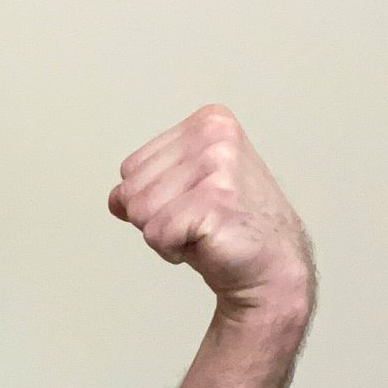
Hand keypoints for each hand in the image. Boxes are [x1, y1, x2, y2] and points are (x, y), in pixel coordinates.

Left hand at [108, 105, 315, 320]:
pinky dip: (172, 251)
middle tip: (197, 222)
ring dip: (164, 236)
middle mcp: (214, 135)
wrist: (272, 265)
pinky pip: (156, 234)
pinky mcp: (215, 200)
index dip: (154, 199)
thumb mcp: (184, 193)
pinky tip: (206, 245)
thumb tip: (116, 198)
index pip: (131, 167)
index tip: (192, 205)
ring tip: (202, 232)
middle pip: (131, 190)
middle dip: (156, 217)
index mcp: (207, 122)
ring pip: (140, 212)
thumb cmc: (228, 228)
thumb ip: (147, 186)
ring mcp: (217, 165)